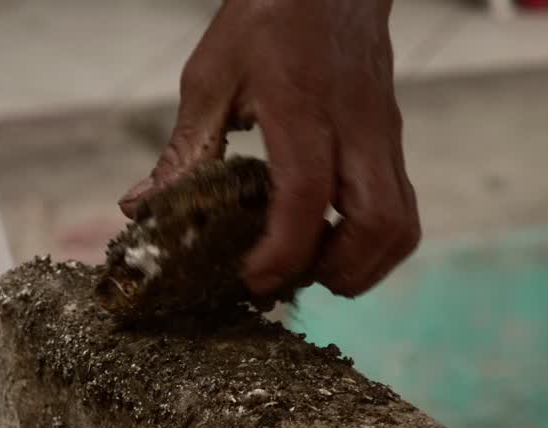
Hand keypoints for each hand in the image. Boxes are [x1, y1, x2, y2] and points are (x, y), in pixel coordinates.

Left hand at [120, 0, 418, 297]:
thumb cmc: (267, 18)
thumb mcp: (211, 77)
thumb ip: (184, 150)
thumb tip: (143, 208)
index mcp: (304, 109)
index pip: (307, 194)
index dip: (283, 250)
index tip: (252, 278)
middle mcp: (357, 128)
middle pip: (378, 223)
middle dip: (335, 273)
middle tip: (286, 281)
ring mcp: (384, 137)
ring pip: (402, 225)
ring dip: (362, 267)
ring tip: (313, 270)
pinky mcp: (393, 142)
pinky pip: (404, 209)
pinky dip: (375, 245)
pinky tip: (333, 245)